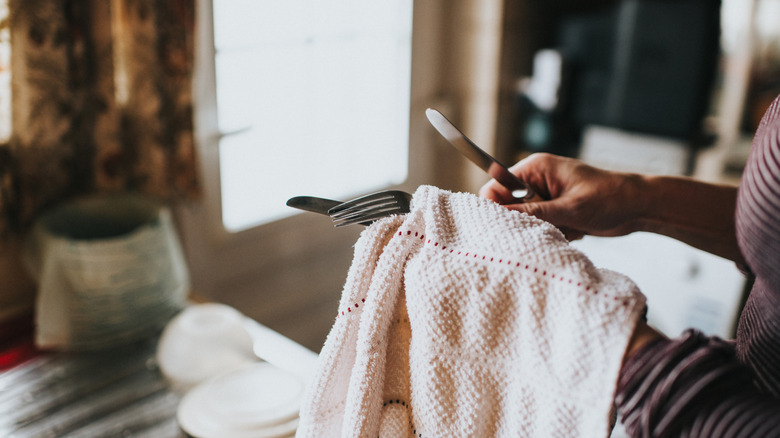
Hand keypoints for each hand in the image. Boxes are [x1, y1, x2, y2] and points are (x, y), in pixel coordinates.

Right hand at [479, 153, 643, 239]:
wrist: (639, 206)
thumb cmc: (609, 197)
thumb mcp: (569, 208)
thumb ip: (533, 212)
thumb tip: (501, 217)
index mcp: (535, 168)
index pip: (496, 185)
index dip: (495, 206)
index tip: (504, 225)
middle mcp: (537, 180)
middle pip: (509, 205)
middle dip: (525, 221)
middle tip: (547, 226)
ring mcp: (546, 196)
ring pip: (525, 219)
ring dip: (543, 228)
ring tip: (568, 227)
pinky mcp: (555, 210)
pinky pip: (541, 225)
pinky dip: (555, 232)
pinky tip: (575, 229)